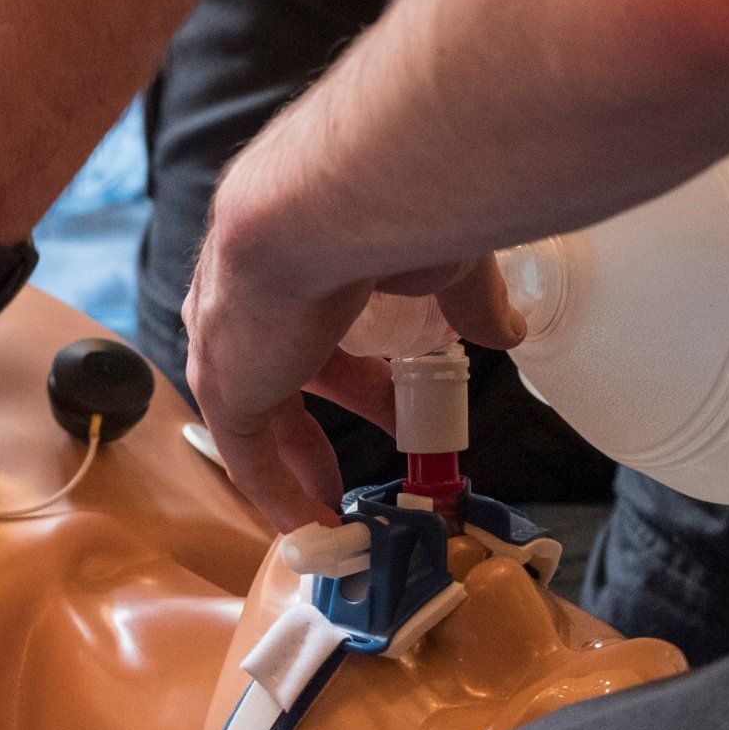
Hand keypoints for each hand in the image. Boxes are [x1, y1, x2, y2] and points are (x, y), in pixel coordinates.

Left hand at [184, 192, 523, 532]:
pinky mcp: (222, 385)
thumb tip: (506, 330)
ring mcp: (225, 339)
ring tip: (344, 508)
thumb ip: (469, 299)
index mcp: (292, 248)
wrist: (336, 199)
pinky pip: (250, 457)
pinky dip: (282, 496)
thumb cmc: (391, 201)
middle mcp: (245, 290)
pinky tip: (316, 530)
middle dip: (338, 409)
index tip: (399, 394)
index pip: (317, 314)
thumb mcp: (442, 260)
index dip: (359, 358)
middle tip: (390, 440)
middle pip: (288, 366)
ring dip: (303, 464)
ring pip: (261, 414)